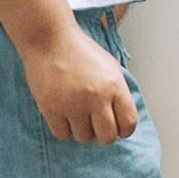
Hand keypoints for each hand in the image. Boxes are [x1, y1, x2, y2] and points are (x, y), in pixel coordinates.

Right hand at [26, 28, 138, 143]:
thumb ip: (118, 92)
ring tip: (77, 113)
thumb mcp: (109, 66)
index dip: (124, 129)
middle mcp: (96, 97)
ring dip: (82, 130)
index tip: (118, 128)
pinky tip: (63, 114)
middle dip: (103, 134)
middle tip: (96, 125)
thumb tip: (123, 119)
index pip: (129, 123)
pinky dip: (64, 128)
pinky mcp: (51, 108)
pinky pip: (63, 135)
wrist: (49, 39)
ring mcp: (73, 104)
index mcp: (114, 85)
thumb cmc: (79, 51)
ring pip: (84, 138)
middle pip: (107, 137)